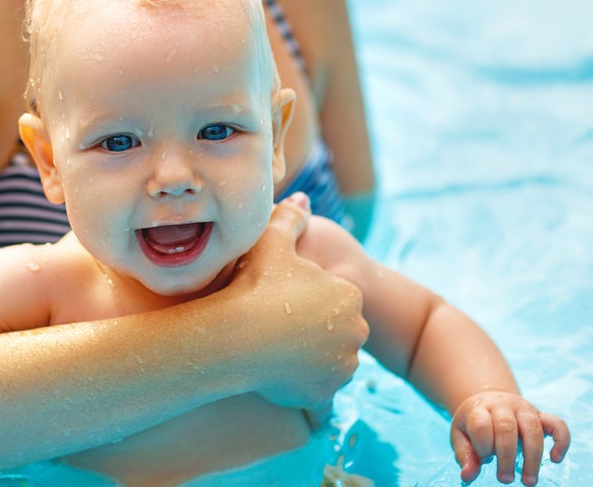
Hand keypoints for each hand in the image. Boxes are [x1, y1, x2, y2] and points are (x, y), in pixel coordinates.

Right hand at [227, 193, 368, 412]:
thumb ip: (291, 216)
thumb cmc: (254, 285)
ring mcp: (342, 367)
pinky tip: (279, 375)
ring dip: (312, 358)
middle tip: (279, 326)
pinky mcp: (326, 395)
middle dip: (316, 329)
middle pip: (335, 330)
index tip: (283, 298)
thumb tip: (302, 196)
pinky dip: (303, 385)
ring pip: (329, 360)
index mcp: (350, 296)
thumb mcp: (271, 241)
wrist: (237, 338)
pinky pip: (317, 390)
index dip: (308, 297)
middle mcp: (355, 332)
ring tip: (277, 350)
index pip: (335, 297)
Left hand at [450, 391, 569, 485]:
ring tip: (529, 481)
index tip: (482, 459)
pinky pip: (557, 424)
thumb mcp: (460, 435)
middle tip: (505, 479)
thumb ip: (464, 455)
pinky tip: (555, 459)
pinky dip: (561, 440)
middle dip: (506, 457)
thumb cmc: (473, 423)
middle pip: (506, 427)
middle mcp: (503, 405)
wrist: (488, 399)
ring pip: (532, 428)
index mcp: (479, 408)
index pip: (481, 425)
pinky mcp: (541, 415)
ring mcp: (524, 408)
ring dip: (532, 457)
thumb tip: (467, 476)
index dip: (482, 447)